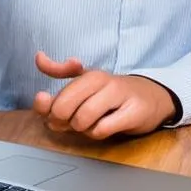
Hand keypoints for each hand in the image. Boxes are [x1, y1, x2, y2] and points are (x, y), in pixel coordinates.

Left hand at [31, 51, 176, 138]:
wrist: (152, 98)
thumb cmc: (113, 94)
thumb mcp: (87, 81)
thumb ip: (59, 71)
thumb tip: (38, 57)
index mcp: (89, 75)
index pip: (55, 98)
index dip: (48, 112)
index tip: (57, 113)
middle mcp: (104, 81)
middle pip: (64, 108)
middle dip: (63, 122)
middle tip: (73, 122)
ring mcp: (120, 95)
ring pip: (82, 119)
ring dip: (83, 129)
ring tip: (93, 123)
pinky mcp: (134, 112)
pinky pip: (102, 129)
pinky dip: (99, 133)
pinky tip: (107, 126)